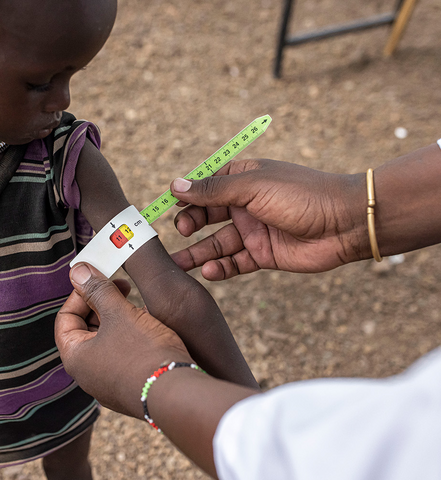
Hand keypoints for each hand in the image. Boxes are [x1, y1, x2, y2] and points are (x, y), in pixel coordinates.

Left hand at [55, 263, 192, 418]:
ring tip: (138, 306)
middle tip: (123, 287)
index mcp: (75, 358)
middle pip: (85, 330)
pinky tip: (150, 327)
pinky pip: (123, 357)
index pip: (65, 318)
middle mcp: (87, 376)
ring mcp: (109, 385)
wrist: (177, 394)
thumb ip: (97, 290)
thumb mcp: (119, 313)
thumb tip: (77, 270)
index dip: (80, 294)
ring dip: (119, 320)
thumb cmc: (144, 353)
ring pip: (107, 342)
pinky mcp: (130, 389)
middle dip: (102, 305)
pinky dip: (131, 338)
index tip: (100, 278)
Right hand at [170, 159, 366, 279]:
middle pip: (207, 215)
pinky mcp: (263, 254)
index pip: (206, 185)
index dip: (186, 195)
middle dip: (189, 224)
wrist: (346, 223)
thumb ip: (213, 190)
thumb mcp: (251, 186)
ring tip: (178, 264)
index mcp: (243, 178)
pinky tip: (208, 272)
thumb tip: (175, 185)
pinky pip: (235, 263)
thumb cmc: (301, 195)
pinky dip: (220, 268)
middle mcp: (245, 204)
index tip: (167, 205)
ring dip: (197, 253)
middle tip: (180, 232)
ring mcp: (254, 230)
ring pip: (217, 243)